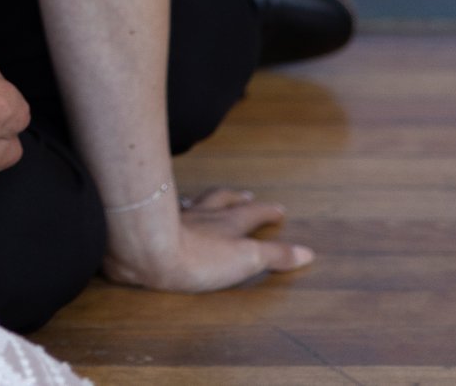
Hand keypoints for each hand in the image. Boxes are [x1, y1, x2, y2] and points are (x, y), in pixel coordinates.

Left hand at [102, 186, 315, 291]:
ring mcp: (176, 215)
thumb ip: (276, 255)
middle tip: (246, 194)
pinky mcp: (151, 222)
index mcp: (229, 223)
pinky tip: (166, 205)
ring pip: (195, 201)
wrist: (146, 249)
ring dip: (206, 199)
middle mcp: (203, 214)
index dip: (267, 212)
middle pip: (222, 200)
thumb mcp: (247, 259)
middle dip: (236, 198)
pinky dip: (171, 205)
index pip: (253, 213)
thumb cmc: (200, 257)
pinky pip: (164, 207)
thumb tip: (309, 252)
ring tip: (208, 197)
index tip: (279, 208)